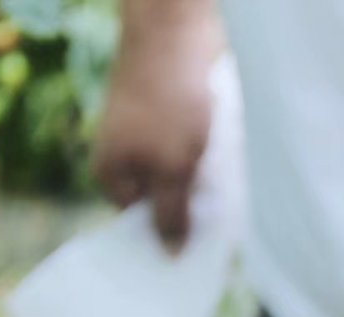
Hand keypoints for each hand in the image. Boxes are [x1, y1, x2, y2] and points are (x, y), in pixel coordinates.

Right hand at [91, 0, 222, 250]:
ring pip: (179, 175)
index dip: (166, 238)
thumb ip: (170, 212)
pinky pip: (192, 151)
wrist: (177, 31)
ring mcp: (147, 133)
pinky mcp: (172, 115)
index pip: (138, 222)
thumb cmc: (169, 102)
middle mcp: (124, 153)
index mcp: (111, 171)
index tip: (197, 258)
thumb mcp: (172, 168)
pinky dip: (209, 162)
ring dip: (204, 187)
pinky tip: (233, 172)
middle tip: (221, 236)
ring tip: (232, 206)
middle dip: (188, 213)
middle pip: (159, 198)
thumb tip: (169, 255)